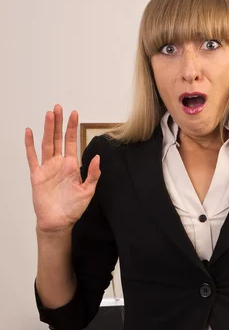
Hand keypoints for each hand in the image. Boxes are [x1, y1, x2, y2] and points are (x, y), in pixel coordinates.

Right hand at [25, 104, 100, 233]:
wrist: (58, 222)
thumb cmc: (73, 208)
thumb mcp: (88, 191)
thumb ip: (92, 175)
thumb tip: (97, 158)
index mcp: (71, 166)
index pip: (72, 142)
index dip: (72, 128)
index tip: (74, 114)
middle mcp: (58, 164)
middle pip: (58, 139)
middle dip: (59, 123)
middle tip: (58, 107)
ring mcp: (47, 168)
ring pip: (46, 144)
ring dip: (47, 129)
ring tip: (48, 115)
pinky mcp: (37, 175)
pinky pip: (32, 157)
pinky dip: (30, 145)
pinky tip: (29, 132)